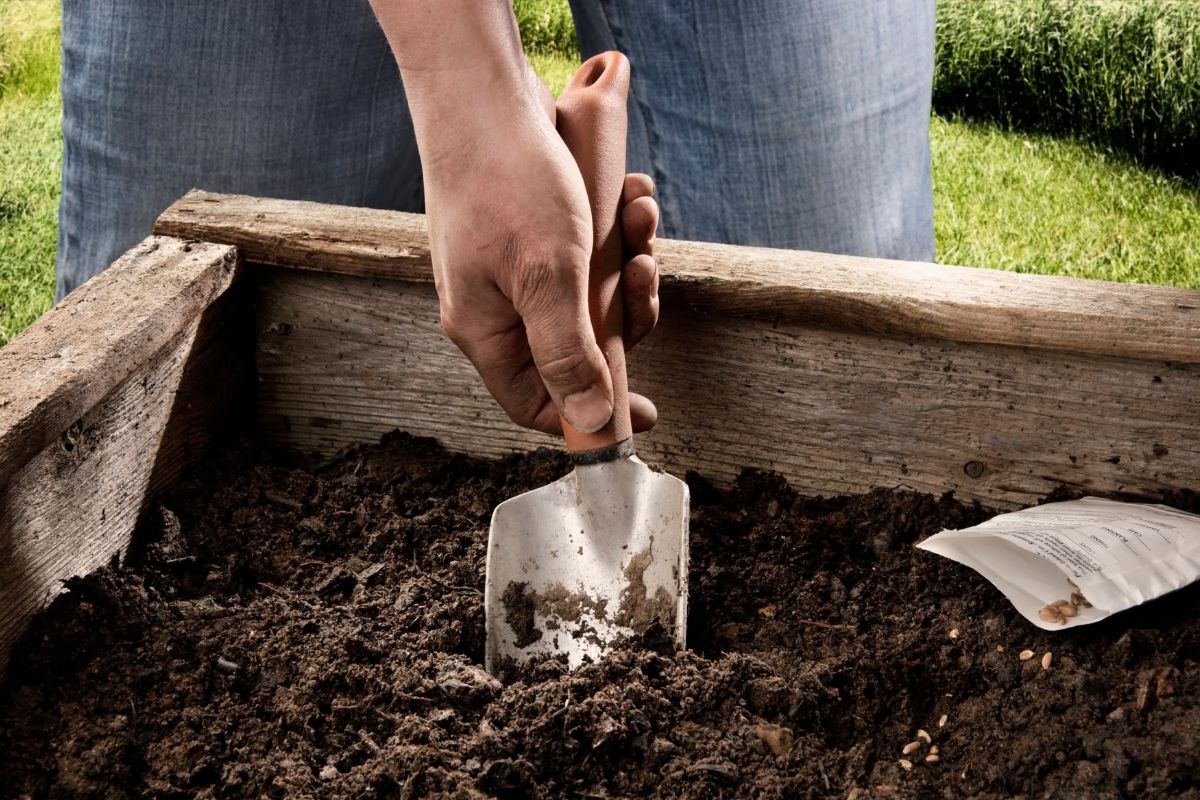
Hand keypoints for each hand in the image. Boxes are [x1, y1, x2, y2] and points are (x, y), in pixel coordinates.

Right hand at [418, 68, 659, 435]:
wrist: (482, 90)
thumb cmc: (505, 180)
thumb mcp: (547, 277)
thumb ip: (569, 353)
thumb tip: (592, 423)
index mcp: (485, 329)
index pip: (536, 402)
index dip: (590, 414)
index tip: (646, 412)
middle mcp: (498, 304)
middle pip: (577, 345)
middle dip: (624, 312)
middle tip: (642, 271)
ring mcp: (515, 266)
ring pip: (590, 293)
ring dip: (627, 258)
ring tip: (637, 215)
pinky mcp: (535, 230)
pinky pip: (589, 250)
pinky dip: (617, 227)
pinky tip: (628, 194)